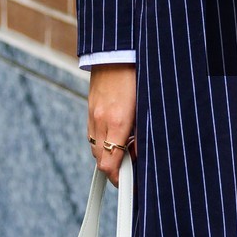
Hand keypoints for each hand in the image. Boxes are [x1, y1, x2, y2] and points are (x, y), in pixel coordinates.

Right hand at [87, 63, 136, 185]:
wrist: (117, 50)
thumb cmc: (138, 76)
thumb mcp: (146, 107)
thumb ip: (143, 132)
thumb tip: (140, 151)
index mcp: (118, 122)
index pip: (110, 165)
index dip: (119, 181)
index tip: (129, 186)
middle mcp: (101, 121)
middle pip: (101, 160)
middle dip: (116, 169)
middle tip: (133, 167)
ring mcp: (93, 115)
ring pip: (96, 149)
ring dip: (109, 155)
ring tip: (129, 147)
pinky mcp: (90, 109)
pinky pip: (93, 134)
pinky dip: (104, 141)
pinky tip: (118, 134)